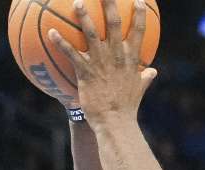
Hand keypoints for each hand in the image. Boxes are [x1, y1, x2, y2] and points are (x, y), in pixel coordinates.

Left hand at [48, 0, 157, 122]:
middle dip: (110, 3)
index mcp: (131, 59)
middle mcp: (117, 56)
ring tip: (77, 2)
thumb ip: (145, 78)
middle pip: (115, 22)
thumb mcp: (139, 89)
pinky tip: (51, 32)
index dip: (140, 13)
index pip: (138, 31)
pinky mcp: (86, 72)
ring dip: (84, 16)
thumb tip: (154, 72)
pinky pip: (71, 54)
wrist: (115, 122)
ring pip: (91, 33)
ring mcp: (101, 63)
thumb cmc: (126, 108)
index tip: (139, 0)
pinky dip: (60, 42)